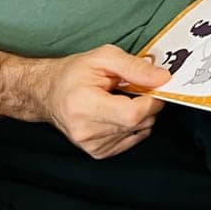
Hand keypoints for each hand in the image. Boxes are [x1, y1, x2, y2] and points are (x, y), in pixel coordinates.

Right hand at [22, 45, 169, 158]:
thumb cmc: (73, 73)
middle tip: (138, 88)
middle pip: (138, 124)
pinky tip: (118, 112)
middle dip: (148, 105)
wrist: (48, 93)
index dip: (152, 101)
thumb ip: (135, 67)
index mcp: (85, 106)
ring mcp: (91, 145)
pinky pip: (130, 140)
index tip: (155, 87)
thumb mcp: (103, 57)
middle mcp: (86, 131)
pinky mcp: (97, 152)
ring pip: (138, 132)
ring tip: (122, 99)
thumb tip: (163, 78)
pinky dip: (132, 126)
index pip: (133, 114)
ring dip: (140, 115)